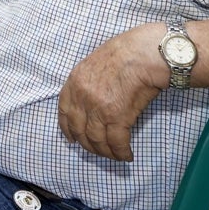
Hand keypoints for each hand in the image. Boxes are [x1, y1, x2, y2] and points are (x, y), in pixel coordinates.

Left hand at [57, 23, 165, 161]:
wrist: (144, 54)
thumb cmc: (126, 54)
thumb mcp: (94, 63)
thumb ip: (87, 83)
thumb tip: (90, 103)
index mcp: (74, 81)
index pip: (64, 112)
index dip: (68, 129)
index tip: (72, 139)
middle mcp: (82, 97)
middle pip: (79, 131)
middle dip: (89, 145)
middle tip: (99, 150)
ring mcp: (97, 108)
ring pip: (97, 141)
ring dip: (106, 152)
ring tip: (115, 155)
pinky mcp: (117, 117)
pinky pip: (116, 143)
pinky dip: (121, 153)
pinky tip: (127, 155)